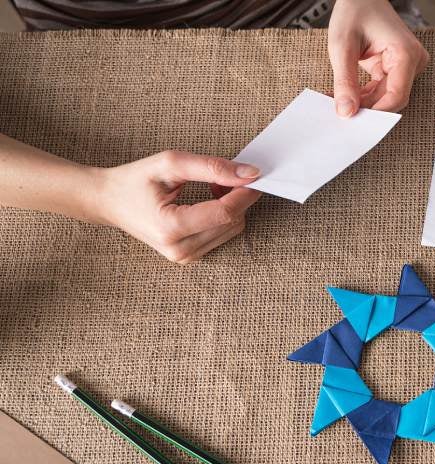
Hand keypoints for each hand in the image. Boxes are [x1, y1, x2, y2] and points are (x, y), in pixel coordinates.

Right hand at [94, 151, 261, 263]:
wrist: (108, 201)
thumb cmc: (134, 180)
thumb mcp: (170, 163)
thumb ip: (211, 168)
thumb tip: (249, 173)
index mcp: (170, 228)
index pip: (224, 213)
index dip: (244, 193)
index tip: (254, 175)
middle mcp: (179, 249)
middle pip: (232, 222)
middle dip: (238, 197)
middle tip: (227, 174)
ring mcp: (184, 257)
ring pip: (232, 230)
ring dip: (232, 206)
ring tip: (213, 186)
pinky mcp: (189, 257)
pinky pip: (222, 235)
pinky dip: (224, 216)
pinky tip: (210, 201)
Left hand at [328, 0, 428, 116]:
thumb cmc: (355, 10)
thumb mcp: (342, 46)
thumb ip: (344, 81)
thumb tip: (346, 111)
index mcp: (405, 53)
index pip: (396, 96)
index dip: (375, 111)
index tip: (353, 118)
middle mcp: (413, 61)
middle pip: (391, 98)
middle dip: (366, 107)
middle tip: (341, 112)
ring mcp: (408, 65)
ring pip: (386, 97)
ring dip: (363, 102)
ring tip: (339, 100)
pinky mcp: (398, 68)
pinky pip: (383, 89)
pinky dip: (364, 94)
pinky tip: (348, 95)